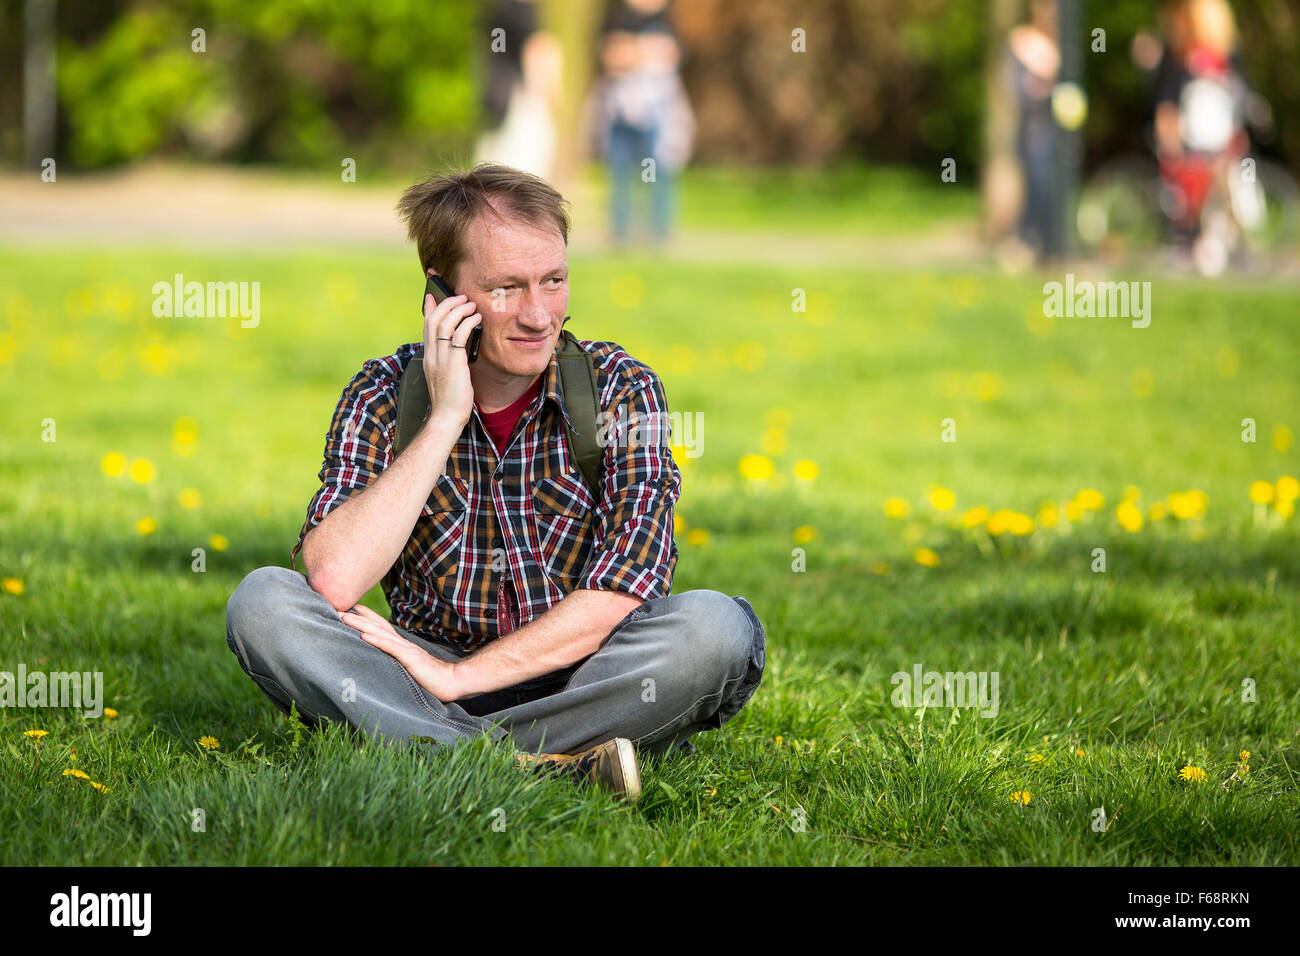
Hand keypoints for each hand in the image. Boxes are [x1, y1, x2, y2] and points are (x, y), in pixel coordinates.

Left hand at [338, 604, 464, 701]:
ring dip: (361, 625)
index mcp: (403, 646)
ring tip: (344, 617)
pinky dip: (377, 641)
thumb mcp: (412, 668)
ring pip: (380, 633)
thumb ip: (401, 663)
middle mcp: (403, 644)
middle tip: (336, 607)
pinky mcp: (410, 658)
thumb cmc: (434, 679)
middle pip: (377, 626)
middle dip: (356, 617)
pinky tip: (364, 636)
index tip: (350, 608)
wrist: (453, 681)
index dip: (366, 617)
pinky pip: (391, 648)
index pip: (382, 628)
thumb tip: (388, 663)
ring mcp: (406, 649)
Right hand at [422, 278, 482, 431]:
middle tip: (460, 296)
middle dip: (446, 303)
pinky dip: (468, 323)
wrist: (446, 418)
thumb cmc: (450, 400)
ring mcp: (440, 359)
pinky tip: (477, 319)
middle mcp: (431, 355)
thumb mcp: (447, 376)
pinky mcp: (453, 364)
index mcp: (428, 357)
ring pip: (444, 323)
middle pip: (433, 319)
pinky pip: (458, 336)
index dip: (429, 307)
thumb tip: (459, 346)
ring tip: (471, 304)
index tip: (432, 294)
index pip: (426, 326)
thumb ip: (449, 360)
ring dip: (458, 310)